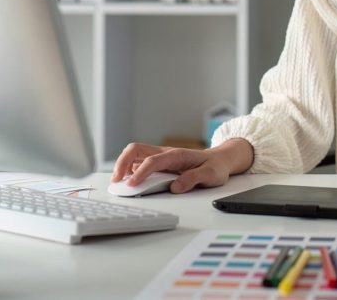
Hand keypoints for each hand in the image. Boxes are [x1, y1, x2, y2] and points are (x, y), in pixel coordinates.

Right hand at [111, 142, 235, 193]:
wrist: (220, 160)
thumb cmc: (215, 166)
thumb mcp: (210, 174)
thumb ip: (193, 179)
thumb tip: (175, 187)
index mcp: (177, 155)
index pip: (153, 161)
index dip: (140, 172)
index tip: (132, 185)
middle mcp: (165, 153)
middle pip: (136, 149)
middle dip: (122, 162)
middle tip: (116, 180)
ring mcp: (161, 156)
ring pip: (135, 153)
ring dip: (123, 164)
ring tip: (117, 182)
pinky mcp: (159, 163)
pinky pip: (139, 161)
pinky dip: (129, 169)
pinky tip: (126, 180)